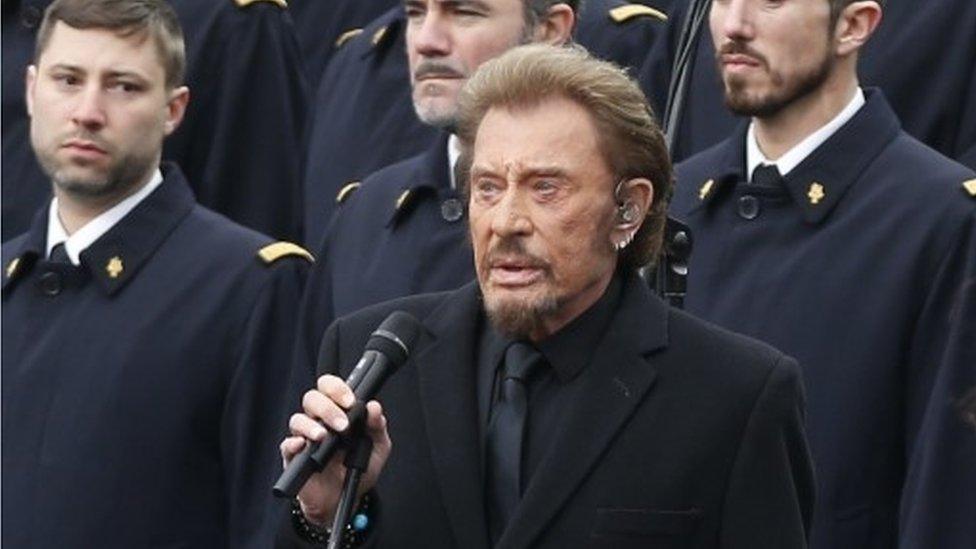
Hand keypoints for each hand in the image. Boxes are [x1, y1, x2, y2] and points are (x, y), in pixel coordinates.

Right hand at [280, 374, 391, 526]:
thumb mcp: (377, 447)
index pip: (329, 387)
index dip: (336, 388)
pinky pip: (287, 445)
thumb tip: (374, 407)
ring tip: (325, 437)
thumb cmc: (358, 467)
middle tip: (343, 425)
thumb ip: (378, 426)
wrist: (344, 498)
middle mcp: (318, 420)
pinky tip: (304, 446)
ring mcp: (305, 437)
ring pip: (298, 419)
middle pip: (312, 398)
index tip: (351, 401)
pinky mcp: (294, 456)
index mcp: (337, 411)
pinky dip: (294, 443)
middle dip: (328, 408)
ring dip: (312, 426)